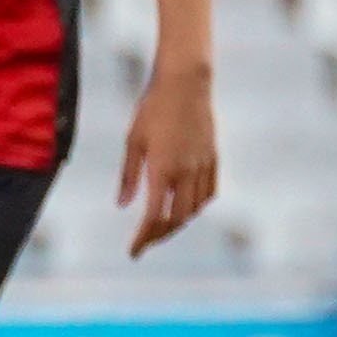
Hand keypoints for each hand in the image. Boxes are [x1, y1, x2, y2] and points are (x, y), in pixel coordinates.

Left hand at [119, 59, 218, 252]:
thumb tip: (123, 205)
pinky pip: (208, 192)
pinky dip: (197, 205)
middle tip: (145, 243)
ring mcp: (202, 165)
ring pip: (194, 209)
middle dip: (159, 235)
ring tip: (162, 226)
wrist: (186, 84)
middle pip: (176, 219)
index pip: (153, 217)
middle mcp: (185, 172)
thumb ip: (128, 176)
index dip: (143, 239)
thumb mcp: (133, 141)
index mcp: (162, 170)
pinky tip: (186, 206)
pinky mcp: (212, 158)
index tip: (133, 252)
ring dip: (178, 222)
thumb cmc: (152, 109)